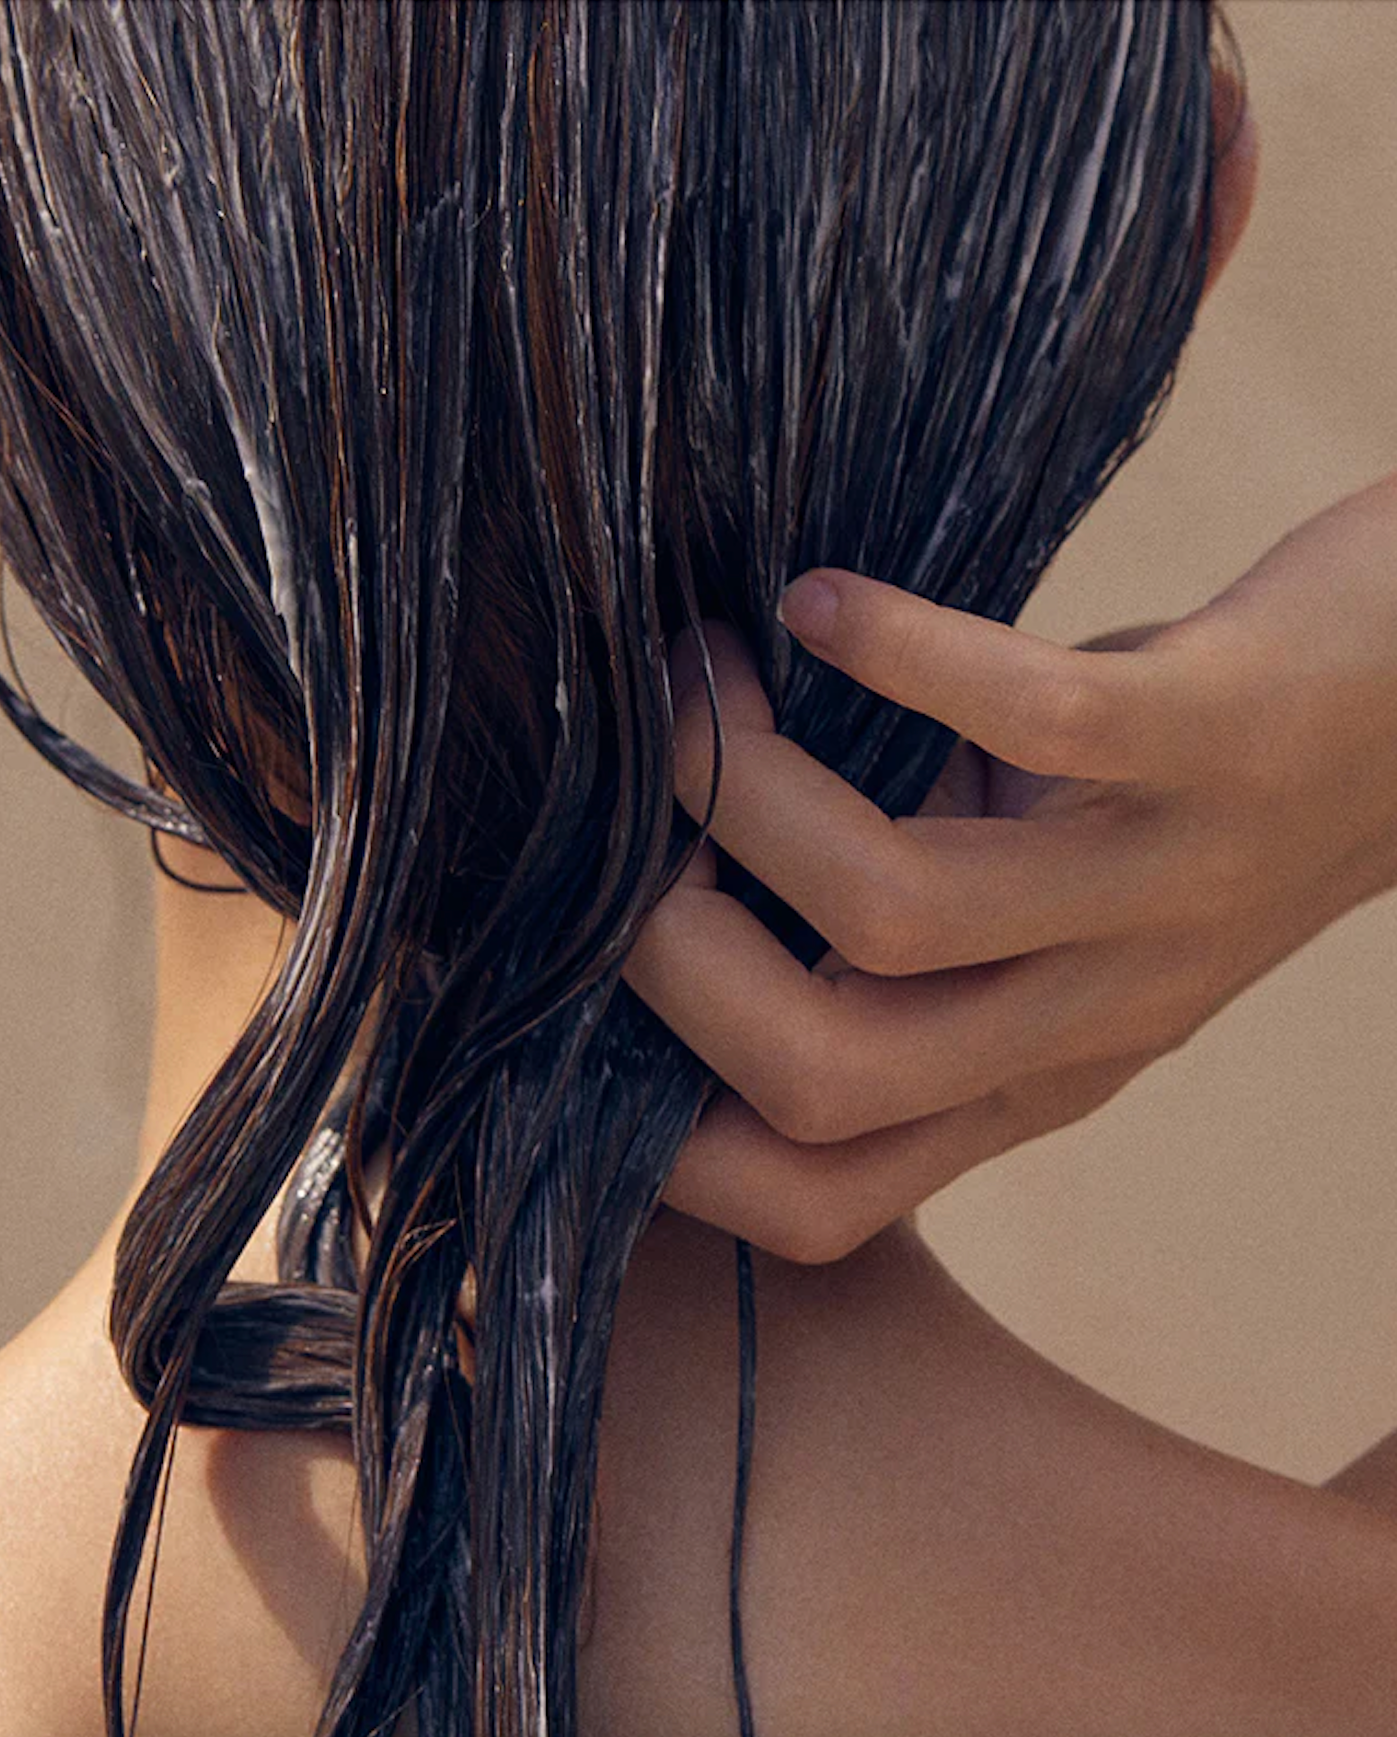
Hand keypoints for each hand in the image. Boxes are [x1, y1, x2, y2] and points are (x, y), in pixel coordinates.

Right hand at [623, 471, 1396, 1262]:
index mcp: (1024, 1077)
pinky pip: (1028, 719)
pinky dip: (893, 653)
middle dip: (667, 954)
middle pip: (823, 1077)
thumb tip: (668, 864)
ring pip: (898, 912)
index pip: (817, 1200)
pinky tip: (817, 601)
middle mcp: (1088, 1020)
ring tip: (693, 684)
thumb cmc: (1198, 802)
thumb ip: (894, 931)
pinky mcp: (1221, 740)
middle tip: (627, 822)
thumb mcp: (1043, 918)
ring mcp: (1160, 889)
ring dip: (745, 793)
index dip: (666, 1142)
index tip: (589, 998)